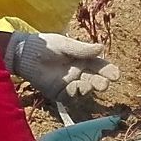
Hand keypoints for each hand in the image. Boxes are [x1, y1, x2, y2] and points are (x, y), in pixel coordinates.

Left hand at [3, 31, 120, 112]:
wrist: (24, 54)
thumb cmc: (45, 46)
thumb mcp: (64, 44)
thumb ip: (82, 49)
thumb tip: (101, 48)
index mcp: (83, 59)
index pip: (100, 66)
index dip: (108, 71)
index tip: (116, 75)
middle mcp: (79, 72)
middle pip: (95, 79)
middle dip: (101, 82)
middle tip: (104, 84)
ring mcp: (69, 83)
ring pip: (84, 89)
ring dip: (88, 88)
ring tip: (87, 85)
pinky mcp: (59, 92)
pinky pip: (70, 96)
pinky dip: (74, 94)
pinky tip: (75, 89)